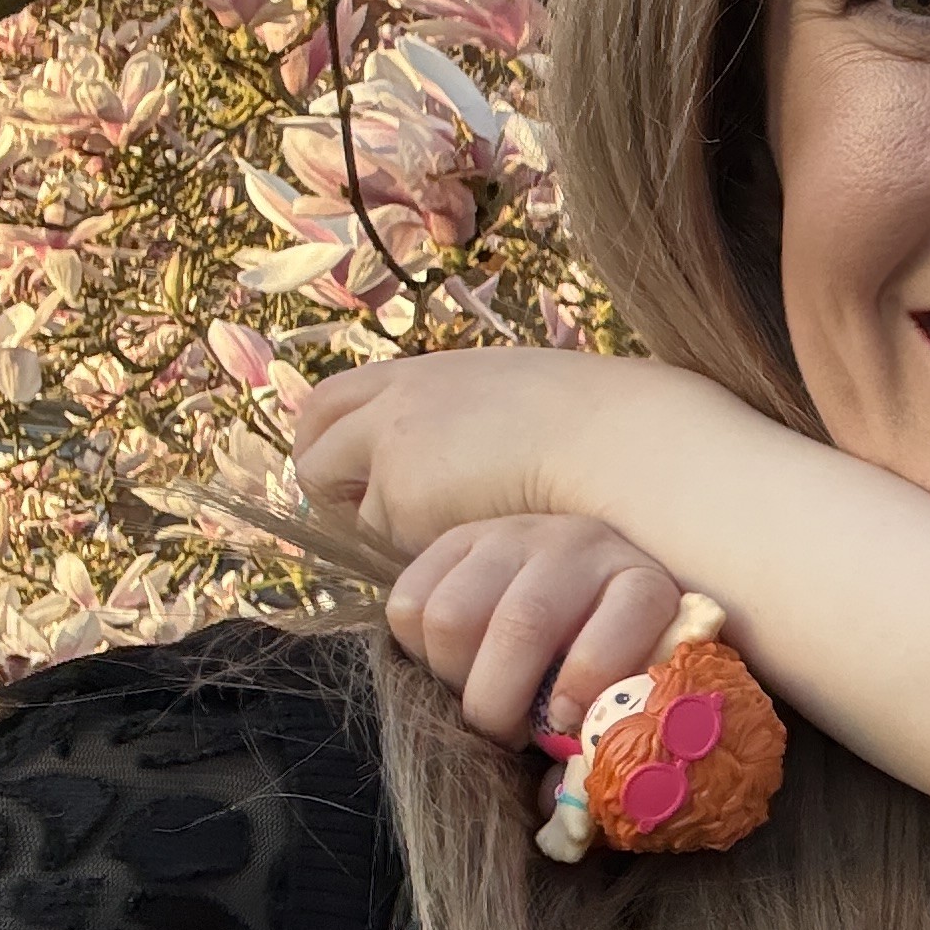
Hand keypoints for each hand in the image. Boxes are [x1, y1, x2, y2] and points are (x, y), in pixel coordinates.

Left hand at [290, 346, 697, 556]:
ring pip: (352, 500)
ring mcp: (396, 446)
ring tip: (432, 544)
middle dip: (321, 476)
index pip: (339, 395)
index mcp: (430, 372)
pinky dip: (414, 553)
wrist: (615, 443)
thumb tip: (467, 448)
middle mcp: (401, 400)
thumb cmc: (594, 427)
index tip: (346, 468)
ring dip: (380, 524)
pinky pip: (387, 541)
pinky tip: (460, 558)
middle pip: (314, 434)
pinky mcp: (404, 498)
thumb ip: (479, 414)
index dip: (330, 435)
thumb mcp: (522, 399)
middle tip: (349, 509)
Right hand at [392, 516, 686, 744]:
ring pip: (452, 615)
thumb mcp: (614, 690)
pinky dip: (416, 649)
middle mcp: (580, 548)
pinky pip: (409, 602)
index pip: (627, 615)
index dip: (592, 676)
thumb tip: (549, 803)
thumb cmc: (596, 657)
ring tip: (473, 694)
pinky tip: (449, 662)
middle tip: (503, 735)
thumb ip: (593, 740)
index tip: (563, 722)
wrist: (566, 576)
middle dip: (499, 701)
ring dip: (451, 677)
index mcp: (640, 585)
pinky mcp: (456, 539)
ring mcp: (514, 536)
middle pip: (522, 624)